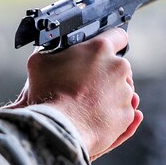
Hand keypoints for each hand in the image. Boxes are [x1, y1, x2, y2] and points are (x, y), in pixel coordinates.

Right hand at [10, 28, 143, 159]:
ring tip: (86, 103)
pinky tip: (92, 116)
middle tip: (84, 83)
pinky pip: (121, 110)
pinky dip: (110, 113)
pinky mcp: (126, 115)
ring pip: (120, 89)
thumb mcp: (40, 62)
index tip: (103, 50)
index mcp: (100, 49)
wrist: (59, 129)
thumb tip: (51, 49)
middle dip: (104, 72)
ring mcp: (125, 93)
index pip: (117, 35)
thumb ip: (52, 50)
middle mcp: (118, 68)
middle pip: (117, 66)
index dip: (110, 41)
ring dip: (107, 93)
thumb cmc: (47, 93)